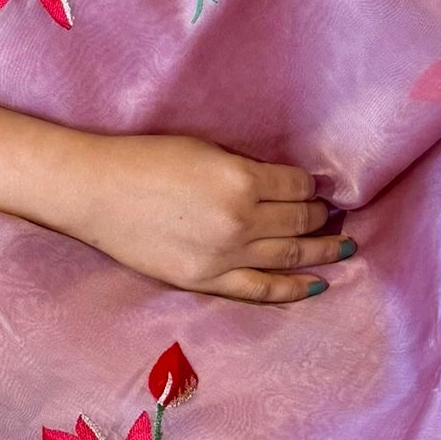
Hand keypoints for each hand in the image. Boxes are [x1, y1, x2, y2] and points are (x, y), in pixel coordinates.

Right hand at [55, 134, 352, 304]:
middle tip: (335, 216)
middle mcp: (240, 220)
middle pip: (299, 221)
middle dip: (321, 218)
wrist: (97, 192)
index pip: (297, 187)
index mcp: (241, 180)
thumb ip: (246, 169)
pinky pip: (261, 289)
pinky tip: (318, 283)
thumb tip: (282, 184)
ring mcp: (225, 256)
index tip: (319, 188)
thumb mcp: (205, 150)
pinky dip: (294, 288)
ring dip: (321, 251)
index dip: (313, 187)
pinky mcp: (206, 280)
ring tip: (343, 247)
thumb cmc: (146, 159)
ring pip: (290, 256)